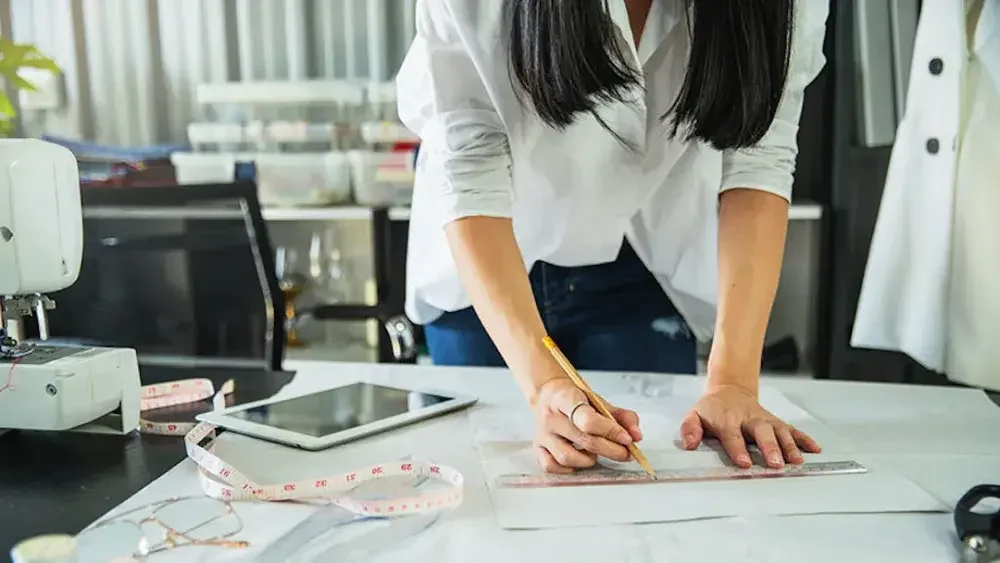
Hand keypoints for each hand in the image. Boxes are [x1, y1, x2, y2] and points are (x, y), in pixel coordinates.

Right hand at [531, 378, 642, 473]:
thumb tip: (636, 436)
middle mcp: (550, 417)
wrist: (548, 395)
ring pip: (567, 458)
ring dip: (589, 460)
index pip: (588, 419)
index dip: (611, 431)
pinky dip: (569, 468)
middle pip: (583, 441)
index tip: (626, 439)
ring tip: (595, 452)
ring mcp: (542, 434)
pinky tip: (579, 459)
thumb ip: (622, 416)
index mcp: (565, 399)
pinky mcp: (537, 448)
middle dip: (610, 450)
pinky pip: (552, 466)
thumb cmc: (576, 400)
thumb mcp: (599, 401)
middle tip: (624, 453)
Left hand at [679, 384, 820, 468]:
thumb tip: (688, 444)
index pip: (732, 435)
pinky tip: (815, 449)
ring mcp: (765, 420)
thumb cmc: (712, 409)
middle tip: (776, 463)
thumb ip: (690, 428)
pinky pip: (792, 429)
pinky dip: (804, 438)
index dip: (738, 449)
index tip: (745, 463)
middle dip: (769, 447)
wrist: (729, 390)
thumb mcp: (694, 415)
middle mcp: (749, 419)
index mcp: (727, 420)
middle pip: (761, 432)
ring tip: (797, 460)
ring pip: (780, 431)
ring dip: (789, 445)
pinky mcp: (776, 421)